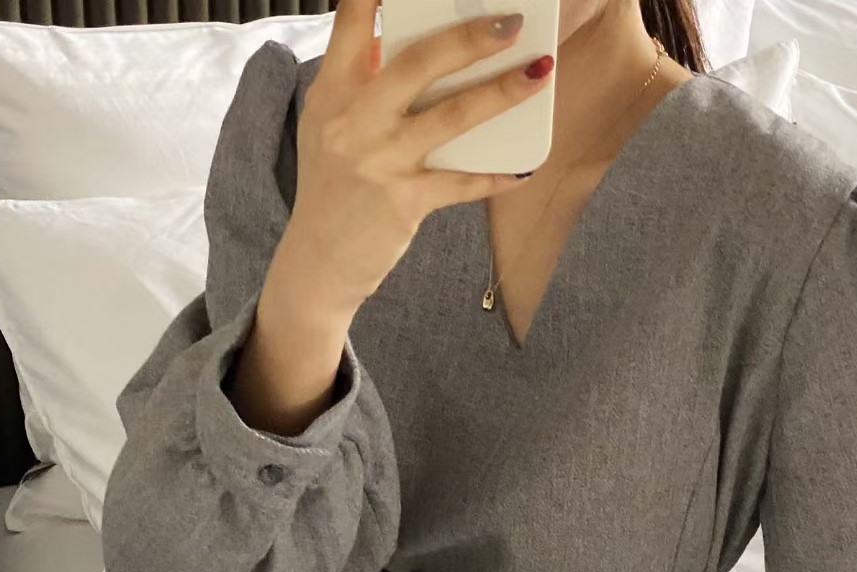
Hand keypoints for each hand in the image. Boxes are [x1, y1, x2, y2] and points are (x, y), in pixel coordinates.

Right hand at [282, 0, 552, 311]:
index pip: (352, 20)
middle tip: (511, 22)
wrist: (318, 261)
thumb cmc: (331, 189)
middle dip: (469, 37)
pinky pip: (461, 183)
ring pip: (450, 116)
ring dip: (501, 93)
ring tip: (538, 74)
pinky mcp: (403, 202)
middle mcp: (353, 120)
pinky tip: (522, 170)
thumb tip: (403, 45)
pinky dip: (494, 176)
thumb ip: (359, 86)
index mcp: (332, 92)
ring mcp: (379, 161)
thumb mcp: (328, 128)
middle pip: (417, 62)